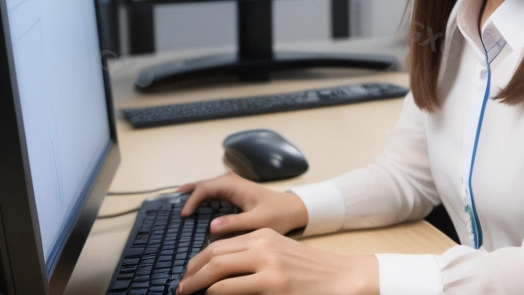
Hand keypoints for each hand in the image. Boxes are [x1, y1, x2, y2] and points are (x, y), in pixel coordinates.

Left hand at [176, 228, 377, 294]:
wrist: (342, 278)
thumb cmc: (310, 270)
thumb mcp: (279, 253)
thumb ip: (253, 255)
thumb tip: (220, 269)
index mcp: (263, 234)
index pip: (219, 244)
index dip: (198, 260)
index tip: (188, 273)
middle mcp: (263, 245)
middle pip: (213, 255)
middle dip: (191, 273)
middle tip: (181, 287)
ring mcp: (267, 266)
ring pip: (218, 272)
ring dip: (197, 284)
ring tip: (187, 293)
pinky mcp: (272, 285)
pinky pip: (231, 290)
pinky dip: (215, 294)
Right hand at [177, 171, 308, 236]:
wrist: (294, 209)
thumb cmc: (278, 214)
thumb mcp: (257, 222)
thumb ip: (235, 223)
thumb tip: (211, 226)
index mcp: (234, 185)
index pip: (205, 189)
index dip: (192, 201)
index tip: (184, 216)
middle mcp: (230, 181)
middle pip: (202, 184)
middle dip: (186, 193)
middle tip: (169, 204)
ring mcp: (232, 185)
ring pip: (206, 187)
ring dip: (192, 194)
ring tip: (176, 203)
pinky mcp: (234, 192)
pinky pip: (212, 192)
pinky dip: (201, 197)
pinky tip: (194, 206)